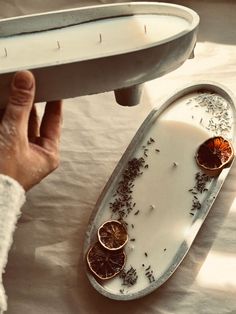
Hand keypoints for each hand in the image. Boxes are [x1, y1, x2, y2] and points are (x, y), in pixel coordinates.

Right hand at [0, 71, 61, 190]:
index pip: (54, 121)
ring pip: (17, 123)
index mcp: (48, 153)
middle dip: (29, 102)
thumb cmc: (4, 175)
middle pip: (34, 120)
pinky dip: (4, 116)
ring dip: (13, 108)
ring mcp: (18, 152)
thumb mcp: (14, 134)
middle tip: (29, 83)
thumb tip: (26, 81)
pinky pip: (6, 128)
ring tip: (13, 89)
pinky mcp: (4, 150)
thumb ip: (20, 106)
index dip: (54, 102)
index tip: (56, 86)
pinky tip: (2, 103)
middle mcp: (35, 152)